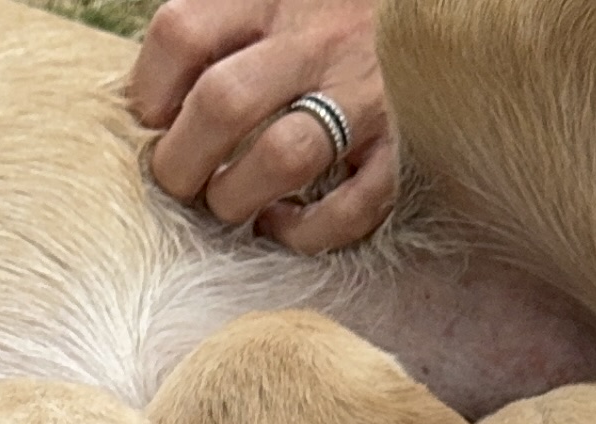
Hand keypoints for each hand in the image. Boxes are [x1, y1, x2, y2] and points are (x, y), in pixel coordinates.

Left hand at [129, 0, 396, 253]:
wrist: (447, 9)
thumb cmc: (337, 11)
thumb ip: (222, 27)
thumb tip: (156, 106)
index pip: (182, 33)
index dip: (148, 90)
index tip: (151, 122)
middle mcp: (317, 38)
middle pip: (223, 103)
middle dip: (182, 161)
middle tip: (180, 180)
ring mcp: (366, 91)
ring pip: (283, 157)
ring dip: (237, 197)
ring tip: (228, 203)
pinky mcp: (406, 144)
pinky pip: (353, 206)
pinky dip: (306, 231)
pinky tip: (283, 221)